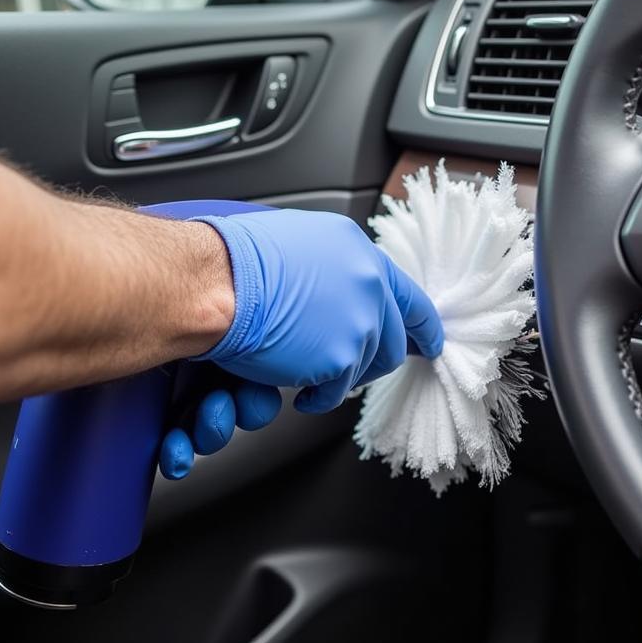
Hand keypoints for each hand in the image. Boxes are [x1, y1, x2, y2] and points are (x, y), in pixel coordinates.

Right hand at [158, 208, 441, 478]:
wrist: (211, 281)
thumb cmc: (232, 260)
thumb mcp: (295, 245)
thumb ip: (328, 268)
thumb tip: (334, 288)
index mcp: (355, 249)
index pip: (405, 292)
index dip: (420, 322)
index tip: (429, 341)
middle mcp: (366, 282)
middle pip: (392, 337)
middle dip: (374, 358)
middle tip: (352, 369)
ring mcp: (358, 320)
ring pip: (366, 367)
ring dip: (338, 376)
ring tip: (306, 373)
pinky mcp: (341, 358)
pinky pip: (336, 392)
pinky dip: (316, 397)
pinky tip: (297, 390)